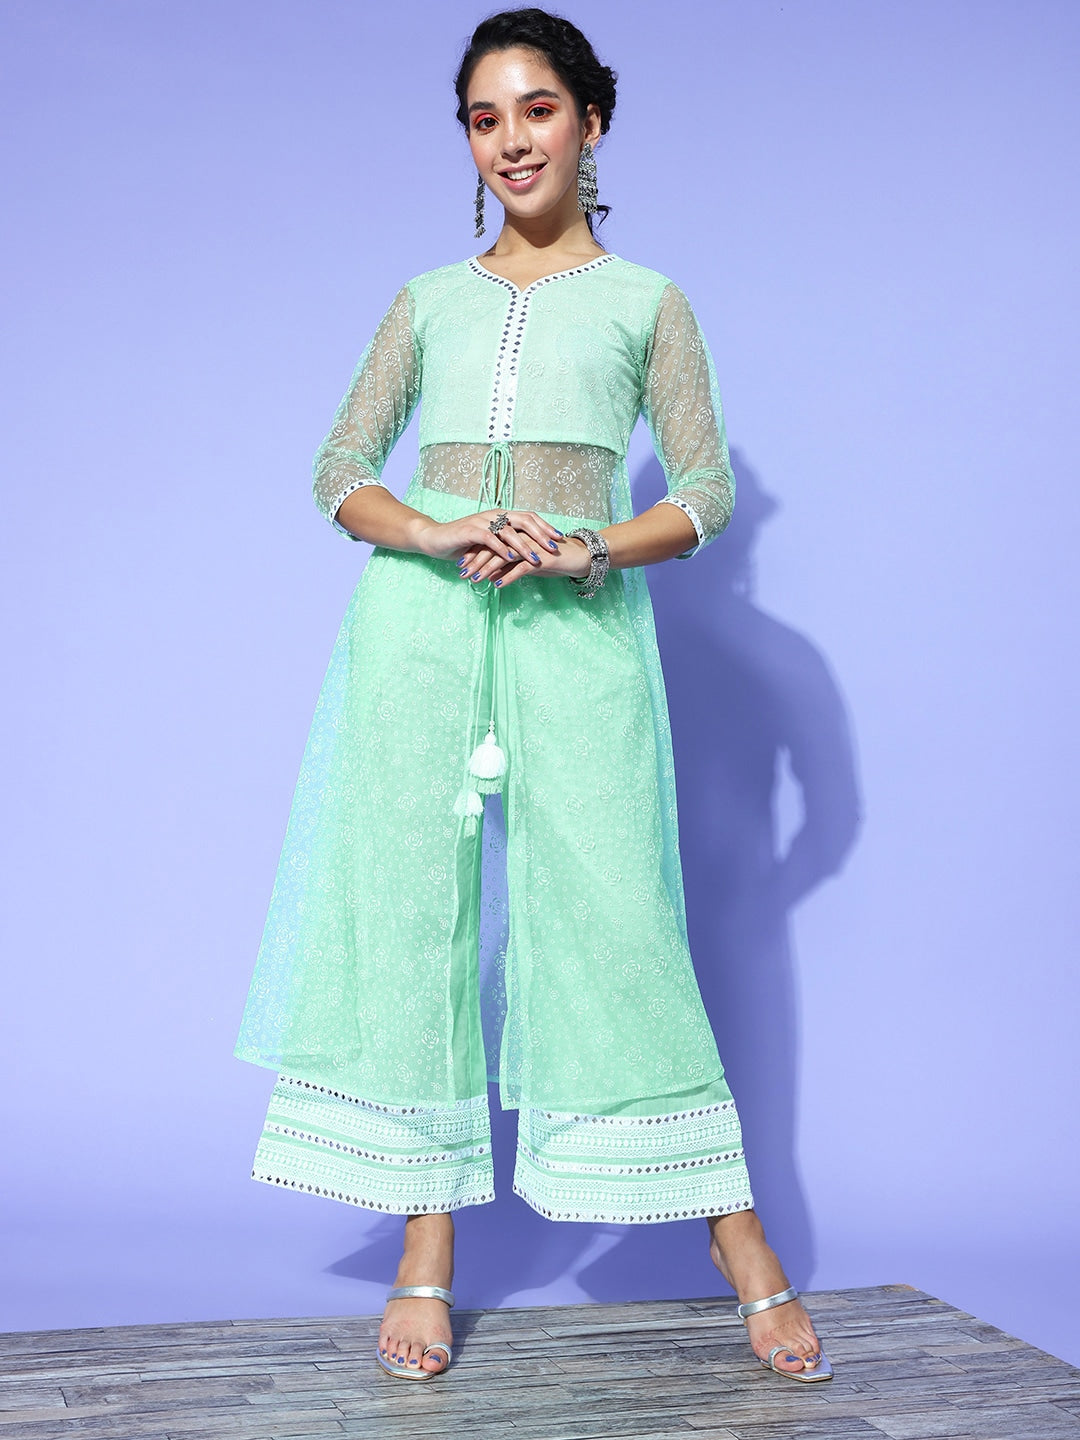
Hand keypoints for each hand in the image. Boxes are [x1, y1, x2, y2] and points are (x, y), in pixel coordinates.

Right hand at [419, 510, 591, 588]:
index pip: (528, 517)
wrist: (435, 539)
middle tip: (555, 548)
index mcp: (501, 516)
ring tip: (536, 559)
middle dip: (542, 535)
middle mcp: (494, 515)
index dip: (545, 527)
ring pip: (509, 531)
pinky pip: (489, 538)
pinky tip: (510, 559)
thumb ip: (506, 545)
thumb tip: (528, 553)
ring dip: (524, 546)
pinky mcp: (469, 530)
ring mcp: (482, 521)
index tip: (560, 538)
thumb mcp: (489, 544)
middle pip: (524, 521)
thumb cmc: (463, 543)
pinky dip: (501, 549)